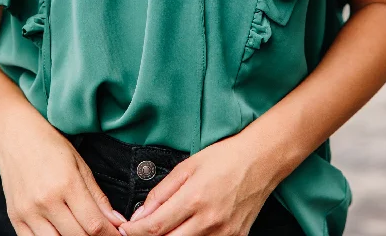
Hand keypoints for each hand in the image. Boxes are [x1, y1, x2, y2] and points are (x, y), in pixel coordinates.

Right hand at [0, 108, 128, 234]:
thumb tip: (116, 221)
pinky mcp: (15, 218)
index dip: (110, 234)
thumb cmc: (51, 146)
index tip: (118, 235)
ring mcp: (29, 212)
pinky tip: (61, 233)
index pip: (94, 224)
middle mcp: (46, 201)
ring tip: (81, 231)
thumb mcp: (80, 164)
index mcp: (67, 184)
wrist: (15, 136)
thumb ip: (98, 196)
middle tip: (102, 233)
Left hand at [117, 133, 274, 235]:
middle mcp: (209, 221)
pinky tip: (187, 230)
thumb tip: (140, 215)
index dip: (135, 232)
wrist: (260, 162)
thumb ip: (161, 192)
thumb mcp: (187, 166)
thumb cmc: (223, 159)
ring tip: (165, 228)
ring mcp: (224, 235)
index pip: (155, 227)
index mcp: (195, 198)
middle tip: (142, 231)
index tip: (125, 230)